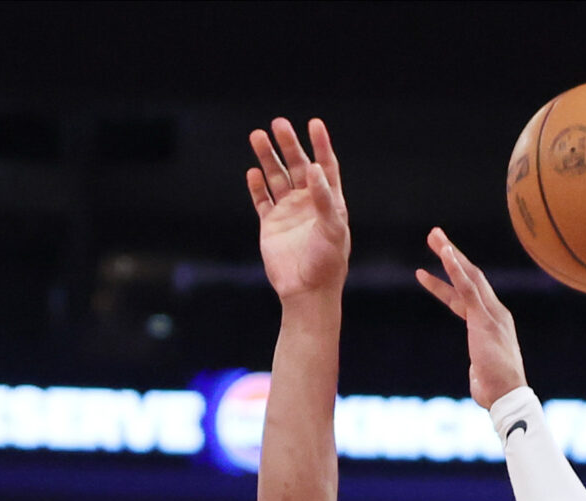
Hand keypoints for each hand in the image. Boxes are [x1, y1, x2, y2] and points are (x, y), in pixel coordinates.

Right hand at [248, 119, 349, 302]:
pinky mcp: (271, 224)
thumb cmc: (327, 263)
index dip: (321, 145)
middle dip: (288, 145)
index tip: (315, 123)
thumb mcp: (332, 230)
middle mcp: (309, 203)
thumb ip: (323, 199)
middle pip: (298, 166)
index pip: (326, 166)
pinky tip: (253, 172)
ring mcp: (289, 212)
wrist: (306, 291)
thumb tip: (316, 169)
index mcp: (329, 202)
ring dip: (267, 158)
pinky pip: (262, 199)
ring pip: (276, 177)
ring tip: (257, 135)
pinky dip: (256, 186)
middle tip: (278, 123)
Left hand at [416, 229, 527, 407]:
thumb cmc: (496, 391)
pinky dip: (455, 269)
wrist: (507, 397)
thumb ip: (479, 366)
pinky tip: (445, 253)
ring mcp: (491, 314)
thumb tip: (477, 374)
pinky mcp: (483, 318)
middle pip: (471, 276)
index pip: (470, 294)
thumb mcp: (484, 373)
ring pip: (468, 275)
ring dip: (450, 253)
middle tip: (435, 235)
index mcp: (495, 324)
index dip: (452, 278)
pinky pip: (467, 288)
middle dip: (452, 255)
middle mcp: (496, 313)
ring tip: (434, 235)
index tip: (439, 263)